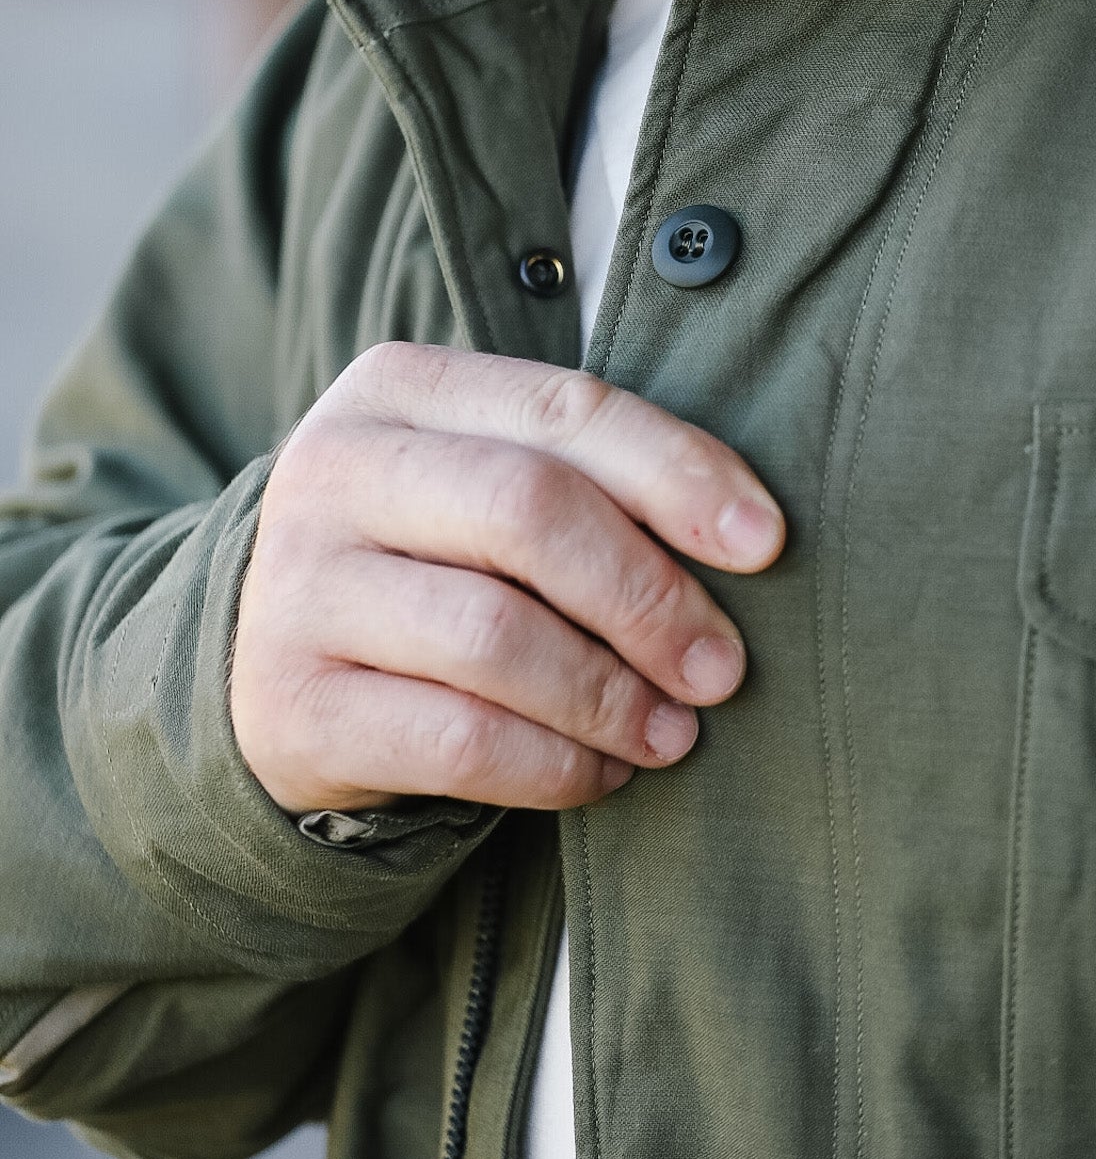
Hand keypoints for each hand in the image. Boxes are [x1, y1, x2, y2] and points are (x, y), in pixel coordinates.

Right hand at [231, 343, 785, 815]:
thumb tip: (748, 538)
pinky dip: (555, 764)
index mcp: (398, 387)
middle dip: (647, 595)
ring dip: (610, 695)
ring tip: (671, 730)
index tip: (766, 544)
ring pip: (495, 635)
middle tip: (721, 667)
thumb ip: (590, 479)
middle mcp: (334, 470)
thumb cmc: (429, 559)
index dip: (679, 474)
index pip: (565, 409)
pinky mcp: (292, 707)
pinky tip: (600, 772)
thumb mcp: (484, 482)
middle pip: (529, 511)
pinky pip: (459, 739)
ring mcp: (298, 589)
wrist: (266, 668)